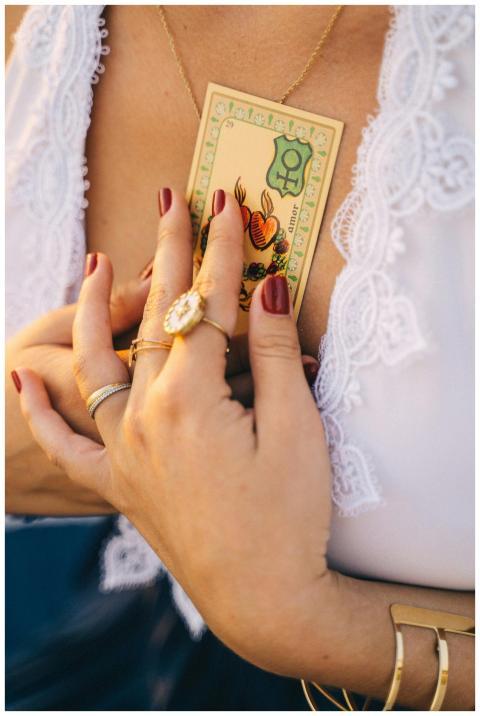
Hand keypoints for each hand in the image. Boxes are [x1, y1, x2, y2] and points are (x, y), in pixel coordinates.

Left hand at [14, 190, 331, 671]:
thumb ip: (275, 352)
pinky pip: (67, 443)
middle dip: (169, 255)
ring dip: (97, 312)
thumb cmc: (287, 515)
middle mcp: (145, 418)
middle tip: (172, 203)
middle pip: (157, 321)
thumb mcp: (296, 429)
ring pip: (99, 365)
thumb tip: (268, 288)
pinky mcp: (120, 484)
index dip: (221, 251)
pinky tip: (21, 379)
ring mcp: (125, 451)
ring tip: (93, 266)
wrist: (263, 596)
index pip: (208, 305)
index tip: (225, 205)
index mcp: (191, 400)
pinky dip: (41, 410)